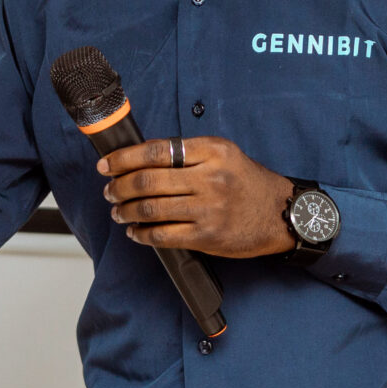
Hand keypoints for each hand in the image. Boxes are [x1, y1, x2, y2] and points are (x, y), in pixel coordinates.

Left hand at [100, 137, 296, 258]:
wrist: (279, 213)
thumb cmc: (246, 182)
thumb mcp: (224, 154)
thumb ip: (188, 153)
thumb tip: (140, 158)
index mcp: (212, 151)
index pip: (156, 151)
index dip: (124, 158)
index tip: (107, 165)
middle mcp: (210, 178)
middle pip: (148, 180)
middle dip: (119, 187)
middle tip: (110, 190)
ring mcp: (209, 209)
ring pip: (151, 209)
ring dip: (126, 210)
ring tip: (118, 211)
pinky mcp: (207, 236)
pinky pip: (163, 235)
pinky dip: (142, 234)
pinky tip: (135, 231)